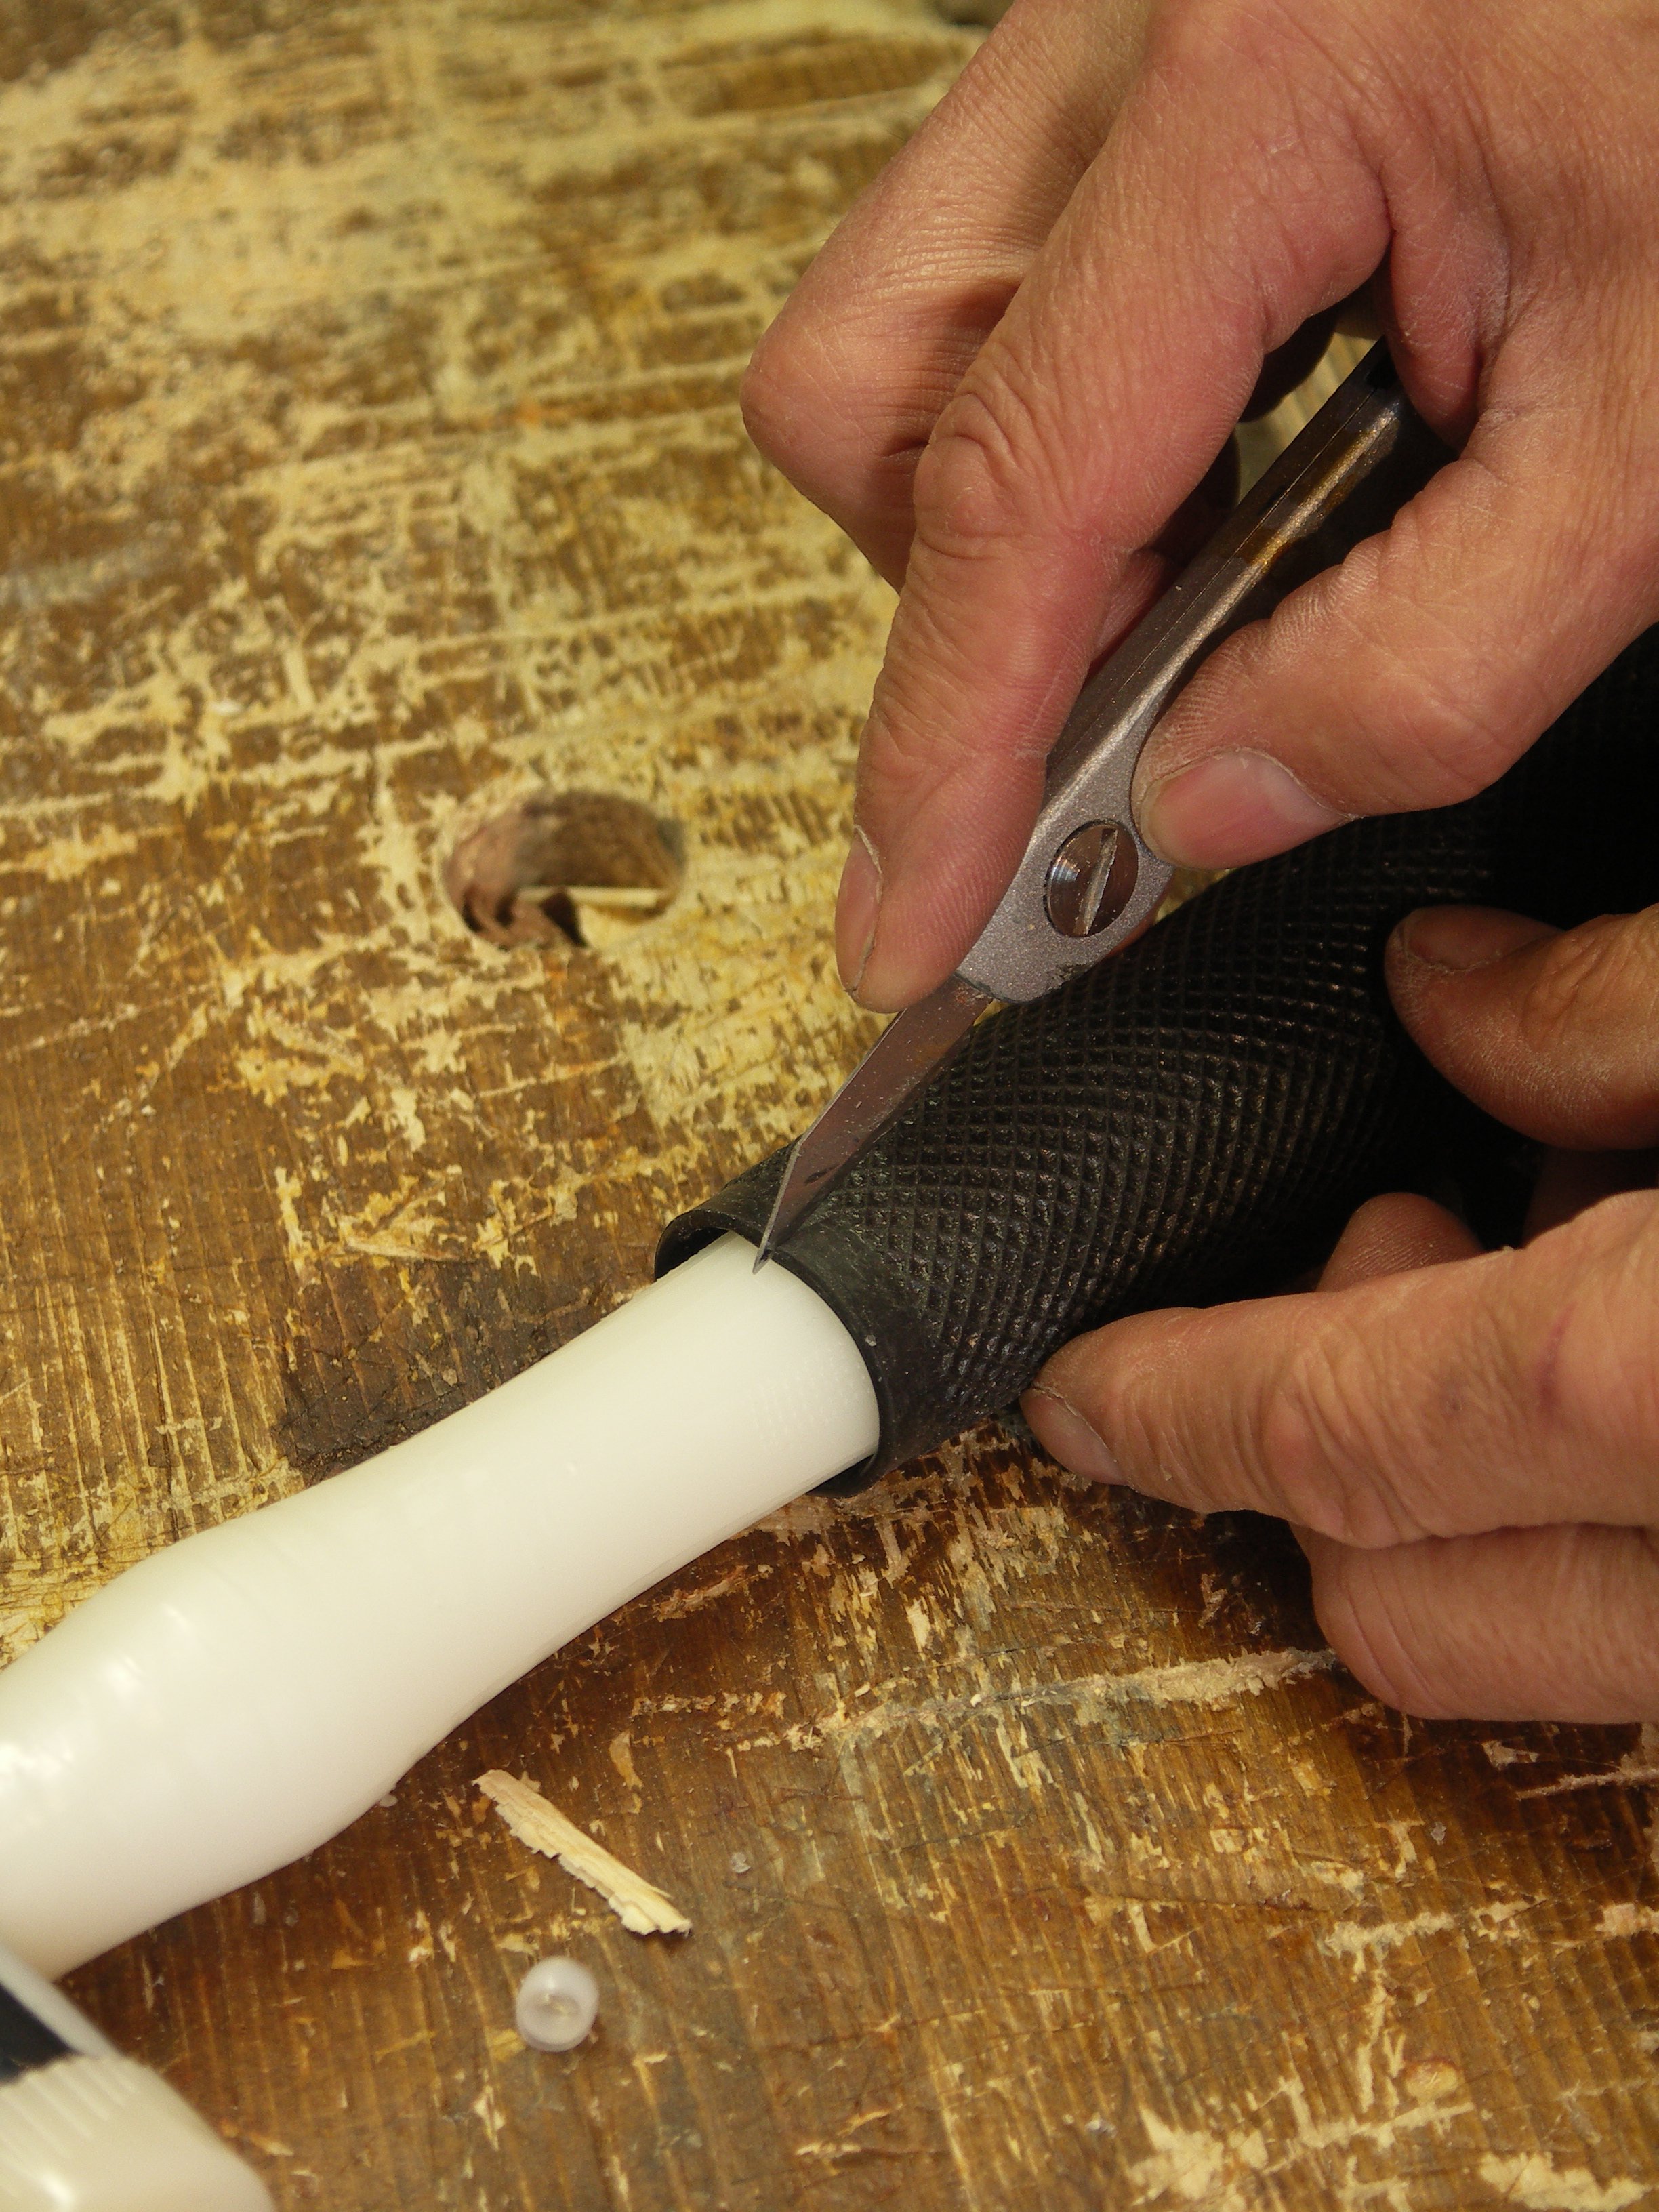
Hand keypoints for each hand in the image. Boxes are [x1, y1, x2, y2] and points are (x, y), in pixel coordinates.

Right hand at [741, 0, 1658, 1009]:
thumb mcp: (1654, 444)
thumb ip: (1430, 667)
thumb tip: (1203, 801)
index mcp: (1269, 87)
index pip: (1017, 488)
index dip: (945, 751)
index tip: (910, 922)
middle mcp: (1129, 28)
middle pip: (876, 392)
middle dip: (972, 599)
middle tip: (1144, 686)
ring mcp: (1112, 29)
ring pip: (907, 341)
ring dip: (1029, 518)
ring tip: (1223, 559)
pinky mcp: (1134, 63)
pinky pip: (995, 289)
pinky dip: (1080, 432)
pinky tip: (1225, 461)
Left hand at [1022, 901, 1658, 1722]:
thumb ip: (1611, 1008)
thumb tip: (1452, 995)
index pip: (1335, 1430)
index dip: (1176, 1399)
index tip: (1081, 1386)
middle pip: (1402, 1607)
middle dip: (1318, 1453)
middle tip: (1386, 1257)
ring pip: (1528, 1646)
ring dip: (1469, 1490)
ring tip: (1556, 1277)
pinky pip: (1640, 1631)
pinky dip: (1590, 1522)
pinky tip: (1634, 1352)